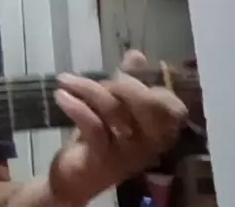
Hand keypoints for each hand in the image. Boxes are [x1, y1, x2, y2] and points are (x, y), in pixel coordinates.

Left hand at [47, 50, 187, 204]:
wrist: (75, 179)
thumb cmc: (100, 141)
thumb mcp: (114, 109)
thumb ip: (128, 83)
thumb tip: (137, 55)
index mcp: (159, 131)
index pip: (173, 106)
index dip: (151, 83)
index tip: (125, 70)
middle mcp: (150, 144)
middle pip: (151, 105)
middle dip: (124, 84)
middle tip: (100, 78)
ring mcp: (128, 154)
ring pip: (116, 110)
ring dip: (88, 88)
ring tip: (66, 81)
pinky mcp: (103, 159)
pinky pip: (93, 125)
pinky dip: (76, 106)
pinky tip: (61, 96)